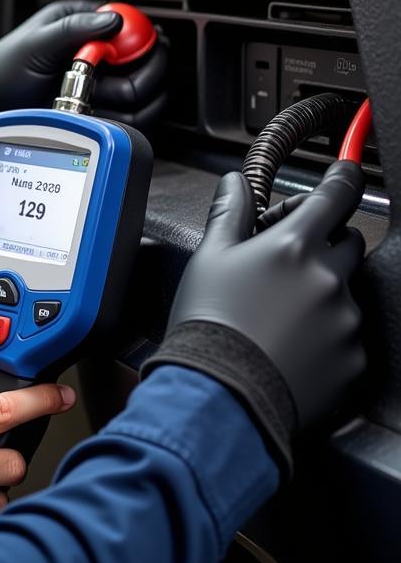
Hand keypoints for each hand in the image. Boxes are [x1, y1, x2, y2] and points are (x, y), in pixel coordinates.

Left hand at [0, 0, 166, 147]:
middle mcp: (103, 53)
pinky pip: (132, 119)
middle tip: (102, 83)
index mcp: (88, 23)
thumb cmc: (2, 68)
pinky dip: (119, 121)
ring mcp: (105, 84)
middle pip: (151, 65)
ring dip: (122, 102)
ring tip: (86, 98)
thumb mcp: (36, 43)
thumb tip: (115, 20)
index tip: (121, 59)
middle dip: (133, 78)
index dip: (140, 45)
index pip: (138, 28)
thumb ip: (74, 29)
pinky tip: (92, 115)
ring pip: (145, 96)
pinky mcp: (103, 112)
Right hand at [142, 161, 366, 473]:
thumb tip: (234, 181)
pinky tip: (290, 343)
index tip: (348, 169)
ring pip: (345, 291)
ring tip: (278, 314)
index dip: (344, 177)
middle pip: (348, 242)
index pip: (336, 196)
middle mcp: (329, 279)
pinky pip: (347, 336)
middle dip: (324, 243)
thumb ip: (229, 212)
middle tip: (286, 260)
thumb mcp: (209, 257)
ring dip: (321, 292)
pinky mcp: (352, 360)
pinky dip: (325, 335)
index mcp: (294, 246)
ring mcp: (346, 321)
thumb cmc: (209, 321)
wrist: (220, 392)